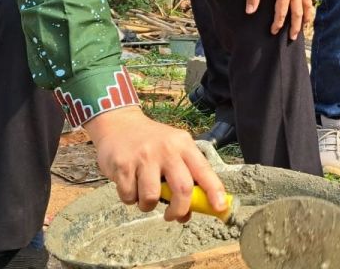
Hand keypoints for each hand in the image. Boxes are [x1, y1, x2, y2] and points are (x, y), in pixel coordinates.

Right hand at [84, 107, 225, 221]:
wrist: (119, 124)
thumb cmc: (151, 143)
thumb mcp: (173, 150)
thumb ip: (183, 177)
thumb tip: (188, 213)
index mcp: (183, 145)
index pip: (204, 170)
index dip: (214, 191)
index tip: (220, 208)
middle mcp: (166, 149)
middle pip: (182, 188)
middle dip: (179, 210)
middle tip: (172, 216)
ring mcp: (144, 157)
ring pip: (152, 197)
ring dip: (148, 206)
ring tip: (145, 196)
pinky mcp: (123, 165)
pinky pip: (129, 196)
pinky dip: (130, 198)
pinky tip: (130, 184)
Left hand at [247, 0, 313, 39]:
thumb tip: (250, 12)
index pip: (282, 13)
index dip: (277, 24)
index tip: (273, 31)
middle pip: (298, 14)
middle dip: (294, 27)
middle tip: (291, 38)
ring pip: (308, 7)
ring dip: (306, 19)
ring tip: (303, 29)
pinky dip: (309, 7)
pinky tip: (307, 12)